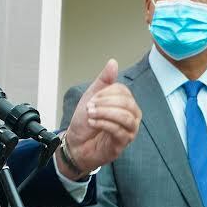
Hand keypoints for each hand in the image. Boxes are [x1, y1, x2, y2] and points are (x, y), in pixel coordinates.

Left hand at [59, 59, 140, 178]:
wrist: (75, 144)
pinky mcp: (122, 144)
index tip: (92, 98)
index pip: (123, 92)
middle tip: (90, 106)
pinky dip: (104, 124)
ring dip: (105, 113)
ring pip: (126, 118)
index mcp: (125, 103)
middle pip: (128, 104)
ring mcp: (128, 131)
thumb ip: (103, 81)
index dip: (107, 93)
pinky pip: (119, 131)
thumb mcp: (91, 97)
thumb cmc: (85, 122)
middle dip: (106, 103)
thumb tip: (113, 62)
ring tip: (90, 114)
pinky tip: (92, 123)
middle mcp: (131, 116)